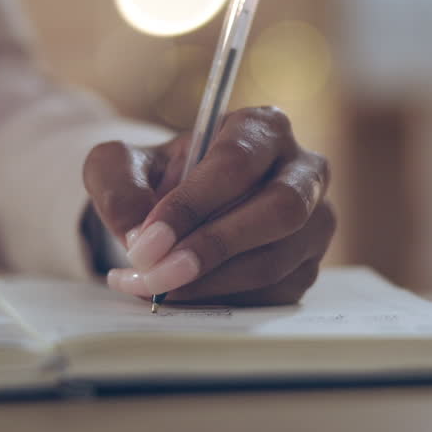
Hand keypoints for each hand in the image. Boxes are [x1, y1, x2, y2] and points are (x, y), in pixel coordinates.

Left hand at [83, 106, 334, 305]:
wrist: (177, 213)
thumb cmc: (156, 178)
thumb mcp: (121, 166)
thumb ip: (117, 185)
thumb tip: (137, 233)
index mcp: (262, 128)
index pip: (236, 162)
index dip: (192, 203)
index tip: (147, 240)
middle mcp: (303, 170)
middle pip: (278, 210)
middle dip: (213, 247)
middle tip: (159, 273)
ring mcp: (314, 222)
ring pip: (277, 259)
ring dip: (212, 282)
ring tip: (156, 288)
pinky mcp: (307, 267)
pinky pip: (275, 293)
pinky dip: (224, 302)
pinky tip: (182, 297)